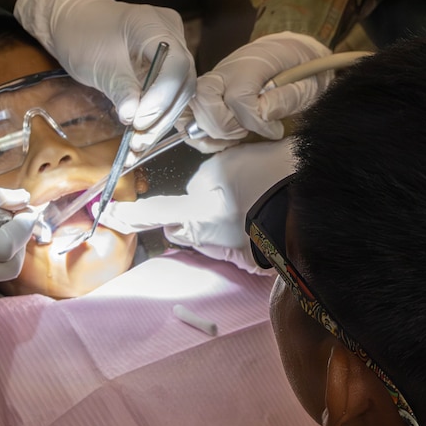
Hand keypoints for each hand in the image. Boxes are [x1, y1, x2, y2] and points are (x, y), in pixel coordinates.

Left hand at [14, 0, 194, 135]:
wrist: (75, 20)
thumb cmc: (83, 33)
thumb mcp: (98, 63)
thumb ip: (120, 88)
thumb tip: (133, 117)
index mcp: (155, 24)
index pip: (176, 64)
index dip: (162, 96)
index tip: (140, 120)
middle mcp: (171, 35)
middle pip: (182, 82)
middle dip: (161, 116)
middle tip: (139, 141)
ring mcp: (171, 50)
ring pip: (178, 93)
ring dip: (159, 122)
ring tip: (138, 146)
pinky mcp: (164, 66)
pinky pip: (168, 92)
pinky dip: (155, 115)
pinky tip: (142, 136)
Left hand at [99, 139, 295, 271]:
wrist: (319, 202)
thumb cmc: (273, 176)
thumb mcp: (230, 164)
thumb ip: (202, 180)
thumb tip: (196, 196)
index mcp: (201, 214)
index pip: (153, 213)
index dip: (128, 215)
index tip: (106, 217)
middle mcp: (210, 240)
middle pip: (180, 227)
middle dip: (183, 214)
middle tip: (208, 193)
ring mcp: (232, 253)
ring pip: (206, 236)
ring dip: (211, 221)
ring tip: (241, 198)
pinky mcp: (251, 261)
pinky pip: (230, 244)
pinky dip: (236, 230)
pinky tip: (255, 214)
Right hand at [186, 33, 331, 151]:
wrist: (296, 53)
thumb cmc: (305, 69)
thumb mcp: (308, 83)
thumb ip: (288, 98)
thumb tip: (264, 116)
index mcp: (254, 62)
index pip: (239, 96)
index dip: (255, 121)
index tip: (275, 130)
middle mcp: (228, 69)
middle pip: (204, 96)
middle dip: (223, 124)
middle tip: (245, 131)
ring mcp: (216, 80)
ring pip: (191, 104)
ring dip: (209, 129)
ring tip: (234, 136)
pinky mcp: (211, 92)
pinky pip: (189, 113)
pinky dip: (200, 133)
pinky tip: (222, 139)